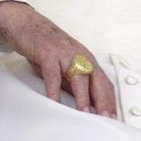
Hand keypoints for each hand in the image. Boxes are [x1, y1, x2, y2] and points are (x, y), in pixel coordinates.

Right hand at [0, 0, 116, 117]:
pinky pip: (53, 73)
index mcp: (85, 58)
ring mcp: (64, 53)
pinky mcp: (48, 52)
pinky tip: (54, 100)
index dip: (109, 99)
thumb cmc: (47, 44)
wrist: (28, 23)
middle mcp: (79, 55)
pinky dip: (54, 88)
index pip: (103, 81)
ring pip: (78, 75)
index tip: (112, 114)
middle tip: (106, 117)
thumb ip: (74, 82)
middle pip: (96, 79)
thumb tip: (85, 102)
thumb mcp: (64, 65)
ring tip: (85, 113)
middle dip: (102, 100)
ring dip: (82, 96)